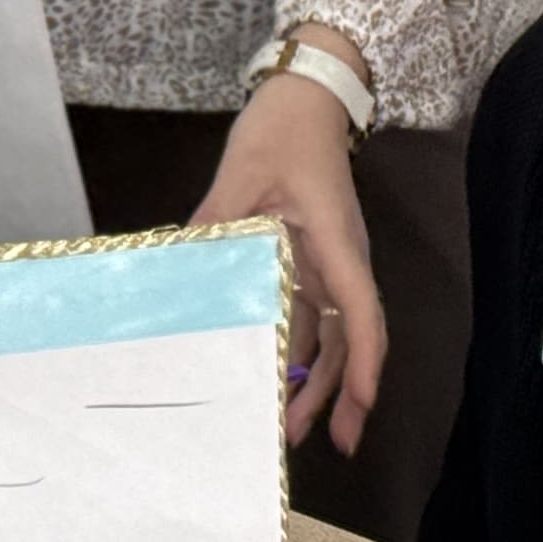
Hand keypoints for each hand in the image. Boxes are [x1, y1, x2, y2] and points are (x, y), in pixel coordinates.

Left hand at [194, 55, 381, 453]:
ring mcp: (331, 264)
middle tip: (311, 442)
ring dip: (319, 382)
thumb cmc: (281, 132)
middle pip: (350, 340)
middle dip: (338, 396)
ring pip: (333, 336)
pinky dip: (303, 352)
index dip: (362, 368)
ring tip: (291, 427)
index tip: (358, 411)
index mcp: (334, 243)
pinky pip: (316, 317)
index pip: (360, 315)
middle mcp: (341, 261)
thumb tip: (180, 269)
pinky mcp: (316, 261)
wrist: (307, 98)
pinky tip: (281, 380)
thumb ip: (213, 225)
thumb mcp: (239, 177)